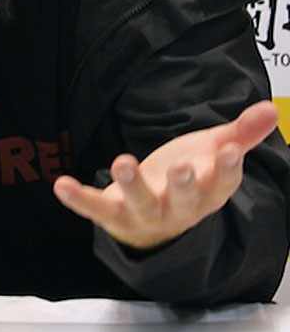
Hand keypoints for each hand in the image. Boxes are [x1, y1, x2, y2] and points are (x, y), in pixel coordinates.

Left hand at [53, 100, 278, 249]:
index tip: (230, 151)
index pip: (222, 184)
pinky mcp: (114, 214)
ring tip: (122, 161)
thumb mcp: (213, 153)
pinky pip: (97, 208)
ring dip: (131, 184)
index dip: (227, 169)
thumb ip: (242, 133)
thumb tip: (271, 108)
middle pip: (185, 200)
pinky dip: (80, 199)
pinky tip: (62, 185)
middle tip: (183, 167)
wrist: (154, 223)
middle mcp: (178, 209)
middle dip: (184, 184)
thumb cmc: (187, 180)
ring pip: (140, 203)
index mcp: (207, 193)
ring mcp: (145, 215)